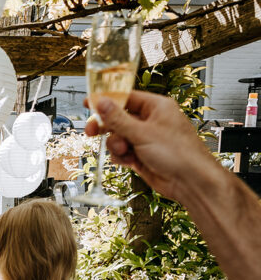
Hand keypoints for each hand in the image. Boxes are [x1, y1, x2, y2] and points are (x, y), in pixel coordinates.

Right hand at [84, 91, 217, 201]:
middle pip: (118, 118)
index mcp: (156, 107)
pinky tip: (129, 161)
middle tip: (91, 131)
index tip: (89, 103)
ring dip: (116, 145)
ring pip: (118, 136)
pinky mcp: (142, 154)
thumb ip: (118, 118)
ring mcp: (146, 138)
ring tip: (125, 151)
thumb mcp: (142, 133)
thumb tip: (102, 102)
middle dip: (106, 127)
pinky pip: (122, 151)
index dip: (106, 101)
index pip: (126, 98)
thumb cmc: (179, 154)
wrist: (190, 182)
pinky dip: (122, 156)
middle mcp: (151, 121)